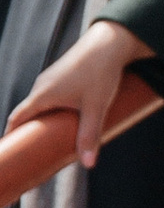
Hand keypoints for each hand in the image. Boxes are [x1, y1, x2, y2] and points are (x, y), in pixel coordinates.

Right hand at [11, 19, 144, 165]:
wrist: (110, 41)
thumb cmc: (101, 73)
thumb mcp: (96, 108)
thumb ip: (90, 136)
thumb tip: (89, 165)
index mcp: (42, 95)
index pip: (17, 118)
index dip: (11, 134)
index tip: (9, 149)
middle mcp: (41, 86)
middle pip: (27, 113)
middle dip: (28, 132)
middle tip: (31, 152)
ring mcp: (50, 79)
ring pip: (40, 104)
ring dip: (41, 120)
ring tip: (47, 140)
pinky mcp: (61, 74)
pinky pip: (49, 96)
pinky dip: (50, 110)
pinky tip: (62, 119)